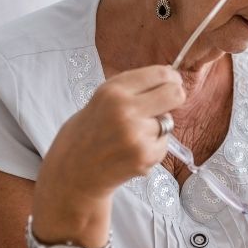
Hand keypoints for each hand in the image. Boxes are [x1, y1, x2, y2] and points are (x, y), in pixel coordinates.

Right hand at [39, 65, 185, 200]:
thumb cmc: (88, 133)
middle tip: (166, 105)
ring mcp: (136, 134)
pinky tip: (131, 153)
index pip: (159, 74)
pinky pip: (163, 144)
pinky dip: (153, 148)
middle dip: (176, 98)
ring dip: (156, 129)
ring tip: (130, 138)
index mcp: (112, 91)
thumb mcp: (102, 99)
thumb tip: (170, 78)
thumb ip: (133, 89)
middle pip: (175, 94)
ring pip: (168, 122)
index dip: (172, 78)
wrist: (72, 174)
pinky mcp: (144, 156)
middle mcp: (125, 110)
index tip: (173, 82)